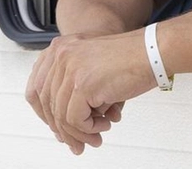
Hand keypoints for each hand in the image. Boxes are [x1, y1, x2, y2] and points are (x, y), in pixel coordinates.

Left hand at [25, 30, 155, 153]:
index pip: (37, 88)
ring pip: (61, 115)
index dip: (46, 113)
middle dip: (62, 129)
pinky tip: (104, 125)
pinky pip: (75, 119)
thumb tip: (65, 125)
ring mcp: (70, 69)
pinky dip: (89, 129)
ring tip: (96, 138)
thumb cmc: (133, 57)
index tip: (59, 128)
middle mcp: (61, 56)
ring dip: (79, 133)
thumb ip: (76, 87)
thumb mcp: (95, 65)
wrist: (154, 50)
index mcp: (60, 48)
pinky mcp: (83, 84)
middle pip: (46, 104)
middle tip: (77, 143)